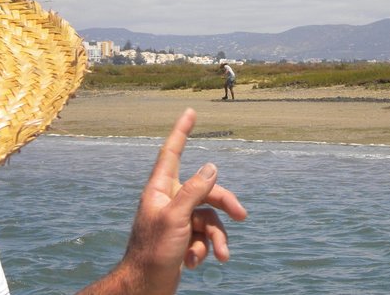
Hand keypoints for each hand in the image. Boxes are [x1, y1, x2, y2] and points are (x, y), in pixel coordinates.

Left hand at [78, 108, 246, 294]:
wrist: (146, 287)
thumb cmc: (154, 251)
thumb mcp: (176, 218)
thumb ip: (195, 190)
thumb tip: (212, 166)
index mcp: (161, 189)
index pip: (172, 153)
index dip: (182, 131)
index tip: (190, 112)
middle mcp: (170, 200)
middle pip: (205, 191)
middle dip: (224, 205)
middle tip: (243, 216)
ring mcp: (177, 219)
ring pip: (209, 218)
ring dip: (216, 238)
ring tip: (220, 256)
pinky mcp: (183, 237)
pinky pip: (204, 236)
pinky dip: (204, 250)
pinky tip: (195, 263)